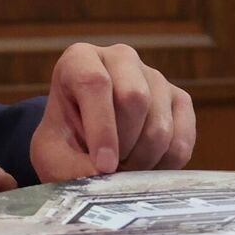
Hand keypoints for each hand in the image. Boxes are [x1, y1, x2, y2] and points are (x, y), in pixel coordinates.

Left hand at [30, 43, 195, 180]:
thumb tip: (105, 177)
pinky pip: (182, 139)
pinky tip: (145, 168)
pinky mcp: (180, 100)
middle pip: (134, 98)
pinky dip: (165, 165)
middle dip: (124, 145)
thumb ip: (71, 167)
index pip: (95, 82)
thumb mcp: (52, 155)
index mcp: (80, 60)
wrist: (87, 145)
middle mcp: (121, 58)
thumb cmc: (66, 143)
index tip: (103, 166)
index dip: (101, 128)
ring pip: (160, 124)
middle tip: (112, 170)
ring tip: (123, 170)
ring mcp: (154, 77)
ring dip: (143, 160)